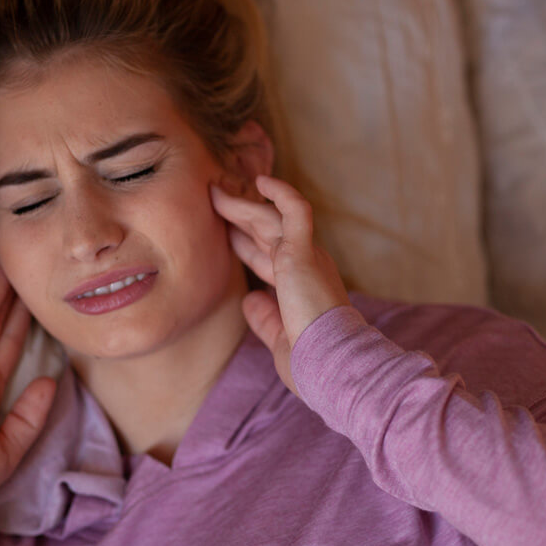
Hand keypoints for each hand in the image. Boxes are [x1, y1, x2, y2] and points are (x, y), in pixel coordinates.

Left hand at [211, 175, 349, 394]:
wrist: (331, 364)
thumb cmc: (311, 361)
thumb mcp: (279, 338)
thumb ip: (265, 317)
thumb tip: (249, 300)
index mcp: (300, 287)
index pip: (267, 258)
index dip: (245, 245)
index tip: (225, 234)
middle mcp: (306, 266)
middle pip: (264, 233)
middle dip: (239, 217)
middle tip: (214, 200)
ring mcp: (306, 257)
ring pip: (269, 219)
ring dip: (241, 205)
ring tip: (216, 190)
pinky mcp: (304, 252)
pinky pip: (295, 210)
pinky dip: (280, 193)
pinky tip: (261, 180)